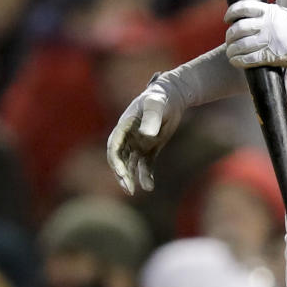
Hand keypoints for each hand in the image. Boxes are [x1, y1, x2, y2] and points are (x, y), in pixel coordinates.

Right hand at [107, 75, 185, 194]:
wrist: (173, 95)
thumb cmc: (162, 97)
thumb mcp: (157, 105)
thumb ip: (151, 117)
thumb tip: (146, 135)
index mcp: (124, 126)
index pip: (114, 147)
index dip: (116, 161)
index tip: (122, 173)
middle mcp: (128, 137)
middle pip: (119, 159)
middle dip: (121, 174)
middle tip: (128, 188)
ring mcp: (138, 143)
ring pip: (130, 164)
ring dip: (131, 177)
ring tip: (135, 190)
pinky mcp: (149, 148)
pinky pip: (145, 165)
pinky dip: (145, 176)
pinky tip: (149, 187)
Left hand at [224, 0, 286, 69]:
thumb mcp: (285, 14)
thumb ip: (270, 15)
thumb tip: (256, 18)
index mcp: (270, 11)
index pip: (244, 7)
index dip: (231, 13)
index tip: (227, 19)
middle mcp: (268, 23)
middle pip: (239, 27)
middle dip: (230, 36)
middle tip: (229, 41)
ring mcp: (270, 39)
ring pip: (241, 44)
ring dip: (232, 50)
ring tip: (231, 53)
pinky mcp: (272, 55)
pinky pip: (249, 58)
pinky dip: (239, 61)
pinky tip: (236, 62)